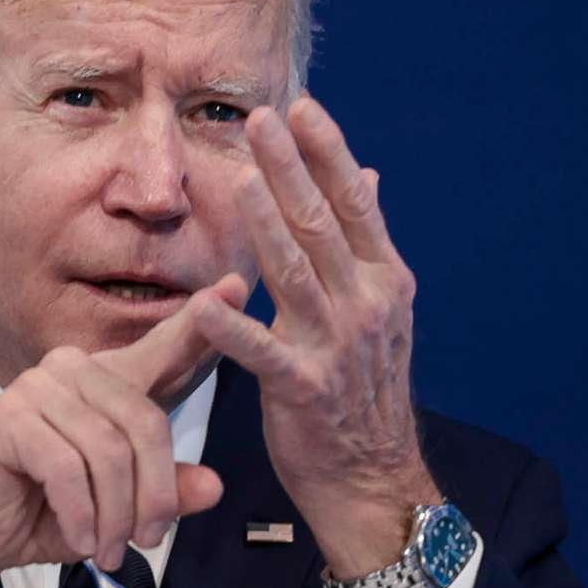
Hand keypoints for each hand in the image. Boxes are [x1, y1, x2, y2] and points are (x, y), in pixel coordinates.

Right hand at [0, 283, 240, 587]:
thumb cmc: (43, 512)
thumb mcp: (118, 509)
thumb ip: (165, 492)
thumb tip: (214, 486)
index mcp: (104, 381)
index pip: (160, 350)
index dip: (199, 322)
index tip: (236, 284)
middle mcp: (71, 369)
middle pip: (146, 424)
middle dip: (153, 496)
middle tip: (145, 543)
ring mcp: (36, 387)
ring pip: (109, 452)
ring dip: (115, 516)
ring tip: (107, 552)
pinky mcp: (8, 418)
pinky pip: (67, 468)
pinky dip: (81, 515)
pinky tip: (79, 541)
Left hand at [188, 98, 436, 587]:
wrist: (373, 479)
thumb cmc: (363, 390)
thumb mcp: (379, 308)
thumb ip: (365, 242)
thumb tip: (368, 175)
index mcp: (384, 280)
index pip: (353, 204)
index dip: (327, 153)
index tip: (299, 107)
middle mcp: (367, 305)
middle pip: (323, 224)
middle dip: (291, 168)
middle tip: (260, 118)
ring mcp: (337, 347)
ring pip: (296, 274)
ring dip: (266, 224)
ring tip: (237, 180)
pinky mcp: (302, 390)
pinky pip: (262, 353)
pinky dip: (232, 329)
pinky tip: (203, 302)